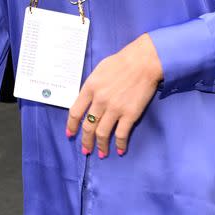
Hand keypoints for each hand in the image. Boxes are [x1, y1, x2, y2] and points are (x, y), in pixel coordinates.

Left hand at [67, 34, 162, 157]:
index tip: (70, 134)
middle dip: (86, 141)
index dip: (72, 126)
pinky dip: (120, 145)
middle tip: (86, 150)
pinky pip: (122, 134)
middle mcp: (100, 100)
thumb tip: (88, 100)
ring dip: (101, 146)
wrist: (144, 61)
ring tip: (101, 153)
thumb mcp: (99, 70)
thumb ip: (92, 86)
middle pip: (88, 126)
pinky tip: (120, 150)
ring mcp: (115, 108)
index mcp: (90, 88)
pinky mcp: (130, 114)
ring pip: (103, 134)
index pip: (75, 112)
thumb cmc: (122, 62)